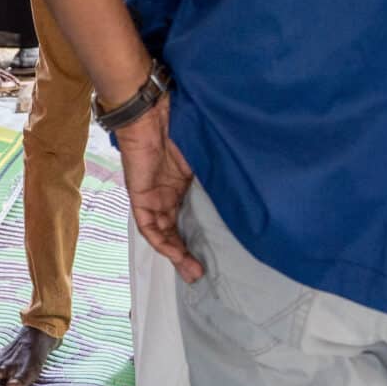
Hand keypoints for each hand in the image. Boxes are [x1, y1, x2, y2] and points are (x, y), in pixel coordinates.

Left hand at [115, 98, 202, 282]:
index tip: (217, 254)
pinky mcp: (139, 195)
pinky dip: (161, 241)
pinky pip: (149, 226)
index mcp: (183, 183)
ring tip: (193, 271)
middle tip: (204, 273)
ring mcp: (153, 195)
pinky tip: (176, 254)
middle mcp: (168, 192)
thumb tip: (247, 193)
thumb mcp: (207, 159)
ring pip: (163, 232)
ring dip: (177, 254)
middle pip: (177, 229)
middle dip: (189, 253)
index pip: (191, 216)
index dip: (201, 236)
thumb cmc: (182, 127)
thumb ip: (217, 178)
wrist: (152, 112)